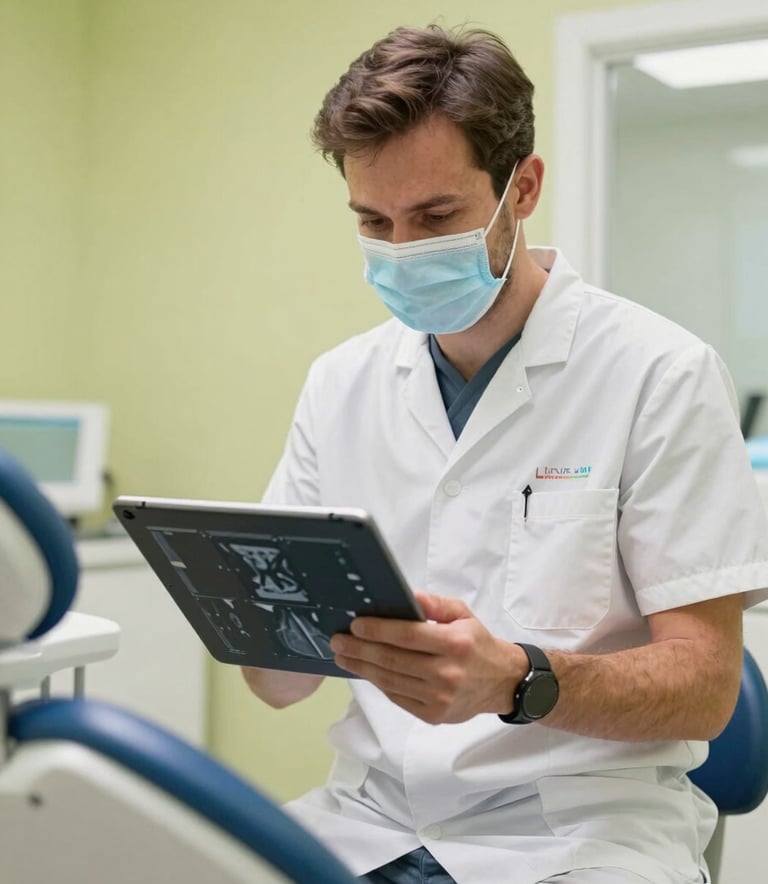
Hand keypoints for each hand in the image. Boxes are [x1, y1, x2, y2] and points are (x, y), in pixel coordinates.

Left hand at [330, 591, 526, 723]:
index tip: (356, 624)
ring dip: (362, 668)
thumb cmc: (477, 644)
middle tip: (338, 640)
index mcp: (456, 644)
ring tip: (344, 655)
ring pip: (391, 681)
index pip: (408, 636)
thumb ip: (436, 604)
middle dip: (360, 649)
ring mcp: (440, 698)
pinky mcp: (434, 715)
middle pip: (393, 660)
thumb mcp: (463, 615)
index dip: (378, 630)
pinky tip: (366, 671)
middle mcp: (447, 673)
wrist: (501, 682)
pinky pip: (398, 698)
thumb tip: (410, 596)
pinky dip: (379, 683)